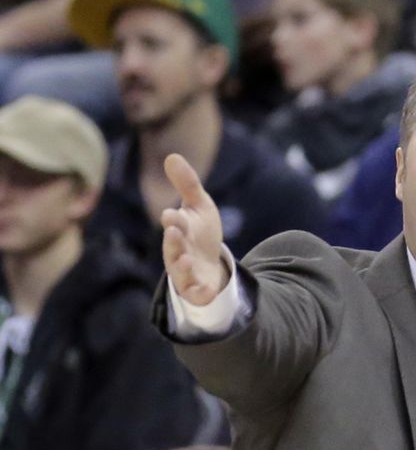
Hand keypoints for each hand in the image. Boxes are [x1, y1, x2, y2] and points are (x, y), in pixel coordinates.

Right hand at [161, 154, 227, 305]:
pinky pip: (197, 293)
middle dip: (173, 240)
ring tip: (186, 259)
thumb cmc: (201, 233)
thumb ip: (188, 184)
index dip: (173, 219)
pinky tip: (208, 291)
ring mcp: (186, 272)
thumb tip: (171, 156)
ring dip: (181, 265)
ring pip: (180, 270)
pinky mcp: (197, 289)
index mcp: (178, 229)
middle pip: (173, 247)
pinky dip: (200, 293)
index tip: (171, 214)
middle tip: (173, 231)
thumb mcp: (200, 206)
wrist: (211, 264)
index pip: (174, 223)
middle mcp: (178, 251)